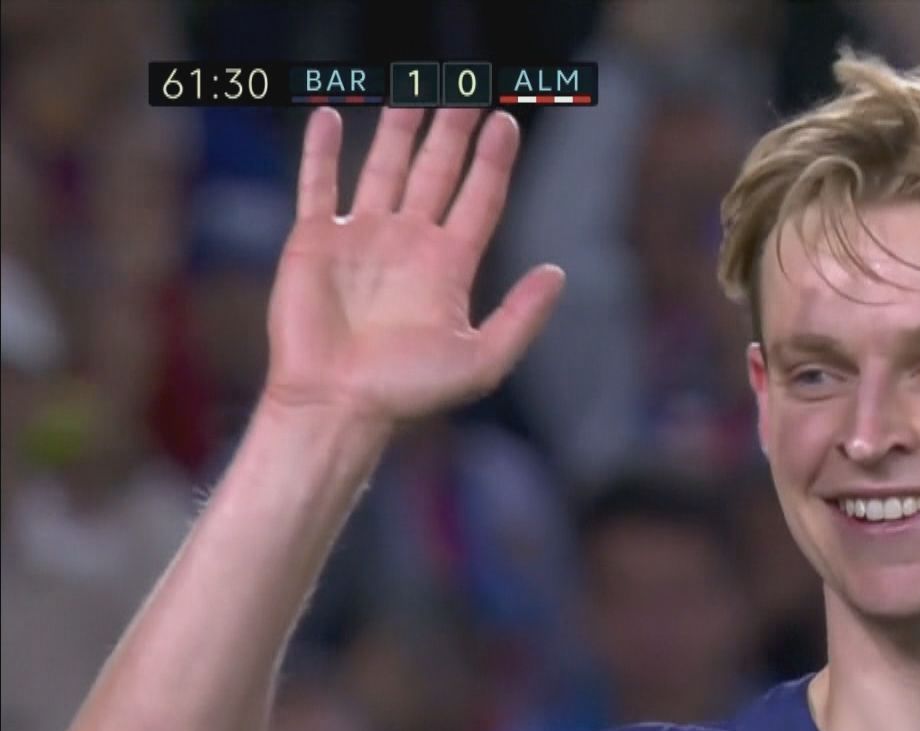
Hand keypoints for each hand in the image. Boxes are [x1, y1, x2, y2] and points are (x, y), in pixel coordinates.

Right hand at [263, 107, 564, 427]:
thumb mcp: (484, 360)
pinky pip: (319, 186)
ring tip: (415, 90)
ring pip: (383, 169)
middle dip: (451, 132)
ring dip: (398, 130)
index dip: (493, 160)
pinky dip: (321, 152)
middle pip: (436, 172)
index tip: (506, 120)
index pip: (478, 198)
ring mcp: (361, 238)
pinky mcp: (314, 242)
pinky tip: (329, 116)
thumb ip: (522, 316)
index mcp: (449, 266)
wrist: (338, 405)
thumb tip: (558, 272)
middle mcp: (408, 244)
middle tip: (467, 90)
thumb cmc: (409, 392)